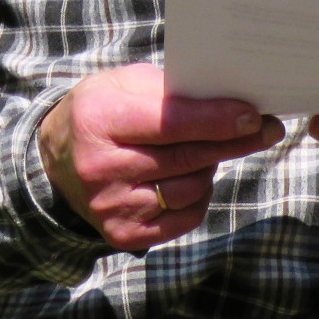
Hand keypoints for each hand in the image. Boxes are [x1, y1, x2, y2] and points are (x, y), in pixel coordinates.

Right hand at [38, 63, 285, 250]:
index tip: (251, 115)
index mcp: (99, 120)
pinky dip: (198, 196)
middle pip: (185, 158)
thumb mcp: (121, 84)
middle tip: (263, 129)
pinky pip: (183, 218)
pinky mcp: (123, 234)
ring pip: (189, 189)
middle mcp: (101, 168)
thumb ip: (168, 90)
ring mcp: (112, 206)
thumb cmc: (99, 113)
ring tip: (209, 150)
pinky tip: (193, 177)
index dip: (215, 120)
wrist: (55, 162)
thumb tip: (226, 100)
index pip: (170, 123)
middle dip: (231, 142)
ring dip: (210, 167)